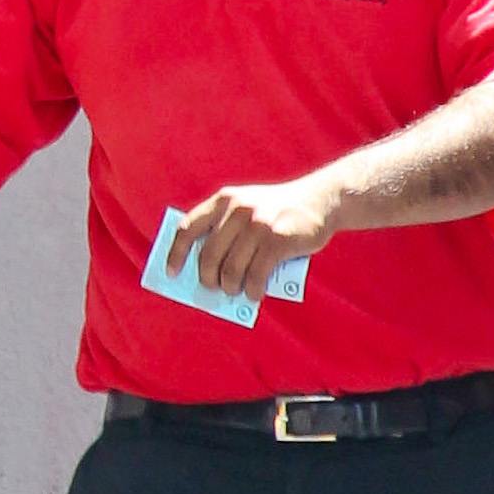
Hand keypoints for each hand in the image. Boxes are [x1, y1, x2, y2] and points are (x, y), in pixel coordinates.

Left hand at [168, 176, 340, 301]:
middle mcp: (237, 209)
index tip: (171, 273)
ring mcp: (258, 224)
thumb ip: (227, 232)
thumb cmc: (277, 211)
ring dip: (231, 287)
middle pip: (209, 254)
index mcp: (223, 200)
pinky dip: (252, 290)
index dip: (176, 253)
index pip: (188, 228)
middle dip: (207, 278)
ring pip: (232, 268)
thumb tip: (210, 273)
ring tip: (235, 292)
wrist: (321, 199)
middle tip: (212, 288)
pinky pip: (257, 275)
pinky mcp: (278, 240)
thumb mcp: (248, 208)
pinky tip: (254, 294)